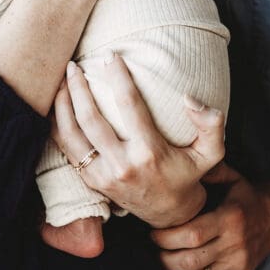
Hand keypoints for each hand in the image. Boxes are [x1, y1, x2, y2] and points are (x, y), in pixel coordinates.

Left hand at [52, 55, 224, 227]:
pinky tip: (58, 105)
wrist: (168, 214)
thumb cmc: (187, 175)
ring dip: (63, 104)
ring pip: (71, 134)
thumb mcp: (210, 154)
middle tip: (75, 64)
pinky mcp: (91, 181)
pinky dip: (58, 125)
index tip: (110, 56)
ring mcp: (103, 175)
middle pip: (91, 119)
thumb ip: (210, 125)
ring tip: (62, 79)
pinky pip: (66, 150)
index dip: (118, 77)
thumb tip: (189, 98)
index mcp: (149, 152)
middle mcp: (122, 164)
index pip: (130, 105)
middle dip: (78, 87)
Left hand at [151, 164, 269, 269]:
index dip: (168, 236)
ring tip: (163, 257)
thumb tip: (181, 164)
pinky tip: (181, 267)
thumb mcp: (232, 178)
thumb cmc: (246, 196)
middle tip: (153, 245)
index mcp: (231, 218)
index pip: (193, 234)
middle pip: (191, 259)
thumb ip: (209, 172)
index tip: (153, 231)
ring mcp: (238, 264)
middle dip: (164, 255)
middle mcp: (236, 244)